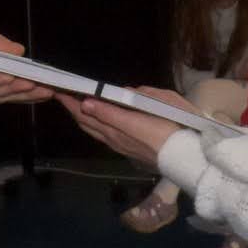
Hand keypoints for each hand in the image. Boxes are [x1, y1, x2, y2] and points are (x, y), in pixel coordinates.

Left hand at [66, 92, 189, 165]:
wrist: (187, 159)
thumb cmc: (178, 126)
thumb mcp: (160, 104)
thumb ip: (136, 97)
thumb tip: (117, 92)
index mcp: (122, 123)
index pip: (91, 109)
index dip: (75, 100)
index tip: (61, 89)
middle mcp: (116, 136)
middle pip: (87, 122)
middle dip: (72, 107)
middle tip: (60, 94)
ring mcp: (119, 146)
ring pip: (92, 131)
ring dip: (80, 118)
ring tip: (71, 105)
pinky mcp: (125, 152)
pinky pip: (100, 136)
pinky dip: (91, 126)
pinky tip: (90, 120)